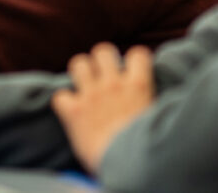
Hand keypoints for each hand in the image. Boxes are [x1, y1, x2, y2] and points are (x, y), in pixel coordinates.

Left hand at [51, 43, 154, 173]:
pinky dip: (64, 103)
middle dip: (102, 60)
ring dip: (81, 73)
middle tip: (104, 75)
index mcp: (138, 86)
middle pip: (102, 51)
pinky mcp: (74, 111)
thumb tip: (150, 101)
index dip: (133, 60)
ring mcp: (91, 95)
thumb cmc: (149, 150)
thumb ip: (149, 102)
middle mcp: (114, 85)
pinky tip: (71, 111)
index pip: (137, 54)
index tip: (132, 70)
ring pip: (79, 63)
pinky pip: (60, 96)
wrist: (129, 166)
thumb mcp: (158, 119)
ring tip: (85, 86)